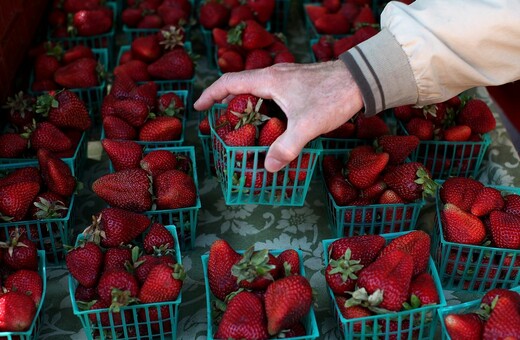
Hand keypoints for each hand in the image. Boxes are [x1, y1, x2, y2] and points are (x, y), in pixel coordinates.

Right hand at [194, 60, 363, 171]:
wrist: (361, 80)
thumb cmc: (332, 96)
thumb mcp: (307, 125)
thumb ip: (286, 147)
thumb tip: (267, 168)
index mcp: (269, 80)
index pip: (229, 83)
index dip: (211, 94)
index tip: (199, 108)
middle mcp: (274, 76)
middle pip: (241, 87)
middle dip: (228, 105)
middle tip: (222, 126)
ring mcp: (287, 79)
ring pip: (257, 91)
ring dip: (247, 107)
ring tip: (244, 129)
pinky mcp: (298, 84)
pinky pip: (272, 95)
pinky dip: (264, 109)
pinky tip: (272, 124)